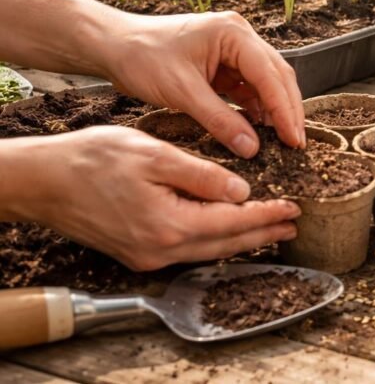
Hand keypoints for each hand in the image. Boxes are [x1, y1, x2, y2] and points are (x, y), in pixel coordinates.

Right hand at [3, 126, 300, 270]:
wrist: (44, 182)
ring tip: (270, 228)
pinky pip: (188, 249)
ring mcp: (148, 256)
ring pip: (208, 250)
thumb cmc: (93, 160)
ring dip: (241, 238)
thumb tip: (242, 191)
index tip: (294, 208)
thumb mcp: (155, 155)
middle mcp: (161, 249)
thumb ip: (202, 175)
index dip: (267, 215)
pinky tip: (226, 230)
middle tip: (294, 223)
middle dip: (263, 232)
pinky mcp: (138, 253)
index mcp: (169, 224)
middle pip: (226, 243)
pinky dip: (214, 240)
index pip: (233, 222)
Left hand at [98, 11, 305, 156]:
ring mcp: (233, 49)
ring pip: (267, 82)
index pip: (270, 74)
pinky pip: (249, 88)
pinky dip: (256, 108)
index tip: (293, 138)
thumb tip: (251, 148)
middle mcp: (239, 36)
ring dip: (274, 110)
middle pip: (277, 75)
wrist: (113, 46)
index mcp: (233, 33)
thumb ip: (219, 120)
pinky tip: (260, 129)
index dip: (284, 109)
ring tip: (283, 140)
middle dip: (287, 110)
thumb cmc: (142, 57)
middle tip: (296, 143)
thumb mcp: (182, 92)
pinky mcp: (224, 63)